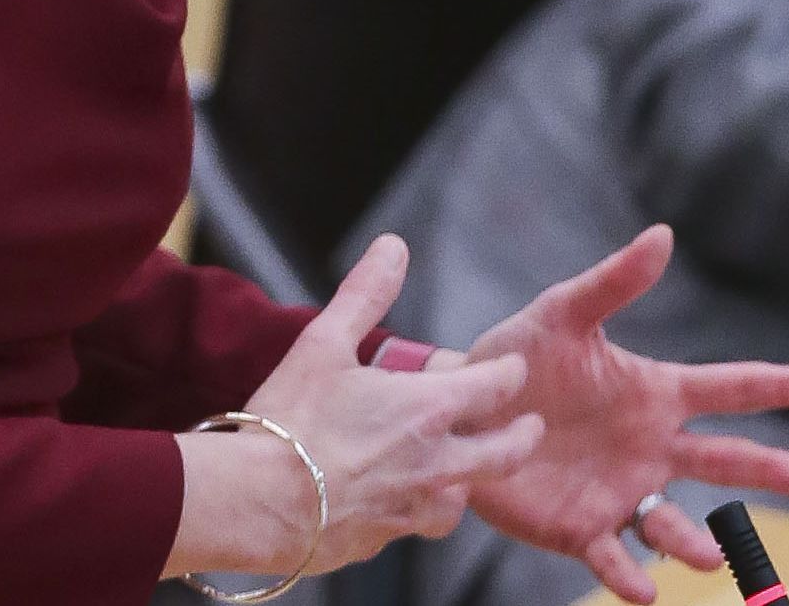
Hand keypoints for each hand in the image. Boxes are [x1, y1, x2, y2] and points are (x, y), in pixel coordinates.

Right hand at [183, 236, 544, 579]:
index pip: (496, 386)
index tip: (513, 368)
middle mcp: (435, 463)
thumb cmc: (290, 420)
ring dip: (466, 482)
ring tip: (460, 473)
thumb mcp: (323, 343)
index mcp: (428, 409)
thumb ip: (364, 294)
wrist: (258, 504)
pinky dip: (415, 510)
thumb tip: (393, 247)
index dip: (510, 373)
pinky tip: (395, 501)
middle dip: (522, 438)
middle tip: (530, 429)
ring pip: (461, 499)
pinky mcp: (382, 540)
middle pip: (504, 455)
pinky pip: (414, 525)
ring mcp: (411, 507)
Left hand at [460, 227, 788, 603]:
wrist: (458, 410)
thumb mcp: (560, 314)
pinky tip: (647, 592)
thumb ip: (612, 283)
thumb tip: (663, 235)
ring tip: (710, 556)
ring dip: (694, 541)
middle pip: (722, 460)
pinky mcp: (581, 528)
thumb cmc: (514, 357)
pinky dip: (630, 576)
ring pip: (672, 522)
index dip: (781, 385)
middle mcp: (650, 448)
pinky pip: (613, 557)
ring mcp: (621, 492)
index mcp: (654, 394)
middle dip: (768, 469)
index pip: (730, 389)